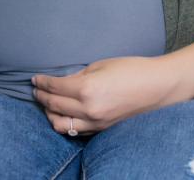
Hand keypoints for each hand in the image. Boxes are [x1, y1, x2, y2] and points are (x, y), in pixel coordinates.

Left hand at [32, 56, 181, 135]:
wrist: (159, 86)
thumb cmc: (134, 69)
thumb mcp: (103, 64)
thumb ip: (80, 74)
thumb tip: (65, 81)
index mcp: (87, 87)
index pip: (55, 87)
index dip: (42, 82)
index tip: (35, 79)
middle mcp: (88, 108)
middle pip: (54, 105)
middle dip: (41, 96)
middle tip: (36, 89)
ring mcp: (95, 122)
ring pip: (60, 124)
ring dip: (49, 113)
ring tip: (47, 104)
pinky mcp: (102, 128)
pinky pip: (76, 130)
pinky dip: (65, 122)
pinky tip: (64, 114)